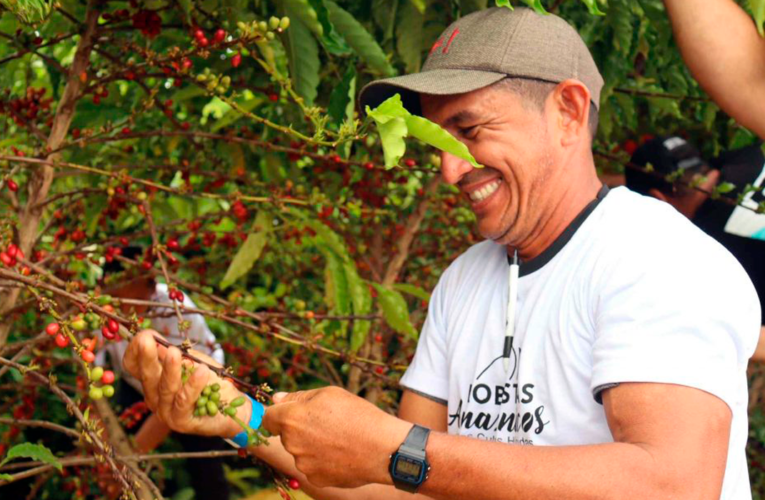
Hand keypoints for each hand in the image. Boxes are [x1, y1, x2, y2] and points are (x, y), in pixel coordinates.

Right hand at [123, 330, 250, 437]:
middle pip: (146, 376)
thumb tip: (154, 339)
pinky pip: (184, 401)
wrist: (232, 408)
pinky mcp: (180, 421)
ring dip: (171, 369)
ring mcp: (165, 411)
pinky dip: (193, 385)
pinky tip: (202, 371)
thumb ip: (175, 353)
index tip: (144, 336)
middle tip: (147, 340)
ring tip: (176, 352)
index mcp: (153, 380)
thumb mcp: (192, 361)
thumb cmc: (210, 381)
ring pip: (165, 388)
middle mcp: (154, 396)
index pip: (133, 366)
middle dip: (147, 356)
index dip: (135, 351)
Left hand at [262, 386, 410, 488]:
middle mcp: (292, 443)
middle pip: (286, 435)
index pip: (267, 418)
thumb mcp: (329, 394)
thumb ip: (298, 397)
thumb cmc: (357, 415)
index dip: (278, 414)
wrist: (383, 448)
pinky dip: (322, 461)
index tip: (290, 413)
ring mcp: (303, 464)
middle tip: (327, 424)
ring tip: (338, 438)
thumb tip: (276, 399)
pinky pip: (313, 466)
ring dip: (312, 445)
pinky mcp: (316, 479)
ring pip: (300, 452)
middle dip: (299, 429)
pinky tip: (341, 453)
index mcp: (292, 419)